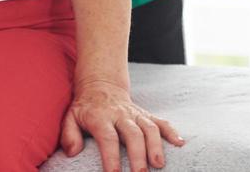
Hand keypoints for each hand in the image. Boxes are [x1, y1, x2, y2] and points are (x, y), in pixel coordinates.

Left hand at [62, 79, 184, 171]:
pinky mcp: (146, 114)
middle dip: (138, 155)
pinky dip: (171, 131)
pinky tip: (180, 143)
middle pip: (132, 134)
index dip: (111, 157)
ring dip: (156, 146)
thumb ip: (69, 134)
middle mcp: (120, 115)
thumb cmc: (85, 108)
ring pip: (149, 128)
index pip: (107, 137)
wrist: (100, 85)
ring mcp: (135, 114)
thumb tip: (72, 152)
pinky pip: (161, 121)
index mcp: (100, 117)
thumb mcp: (70, 117)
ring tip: (159, 165)